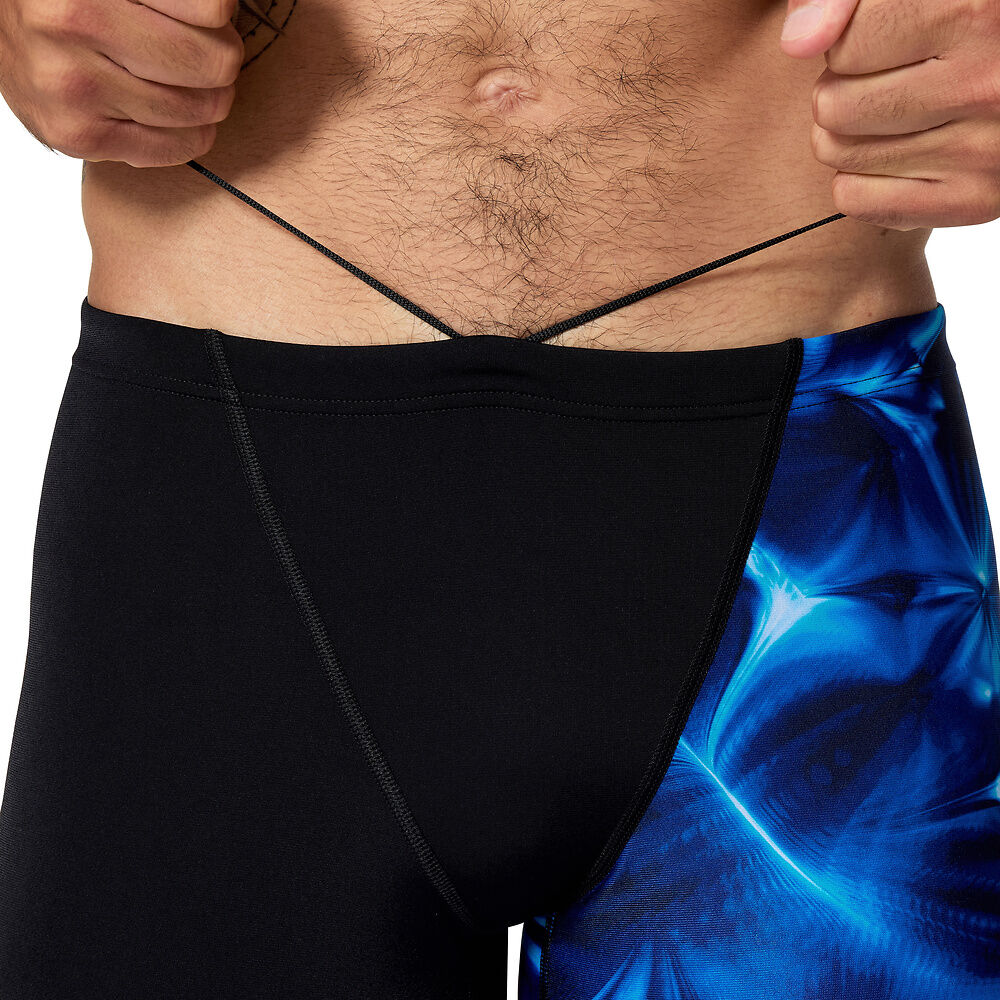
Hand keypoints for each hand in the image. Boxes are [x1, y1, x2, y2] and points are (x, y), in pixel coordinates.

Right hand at [0, 0, 243, 166]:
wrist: (3, 30)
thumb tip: (230, 14)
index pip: (213, 9)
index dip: (221, 13)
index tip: (208, 17)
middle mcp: (73, 22)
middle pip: (214, 63)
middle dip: (222, 59)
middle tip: (204, 53)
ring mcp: (73, 84)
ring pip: (198, 109)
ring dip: (209, 101)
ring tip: (189, 83)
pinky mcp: (75, 134)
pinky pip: (173, 149)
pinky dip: (191, 136)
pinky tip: (179, 119)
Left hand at [780, 0, 999, 229]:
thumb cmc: (966, 19)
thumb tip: (798, 41)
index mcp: (976, 11)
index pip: (844, 47)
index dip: (848, 41)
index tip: (884, 36)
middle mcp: (986, 84)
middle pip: (833, 107)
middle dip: (842, 89)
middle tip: (883, 78)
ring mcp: (984, 150)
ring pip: (839, 155)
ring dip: (848, 134)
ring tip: (892, 111)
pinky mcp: (975, 200)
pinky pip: (856, 200)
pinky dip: (861, 180)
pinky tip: (897, 150)